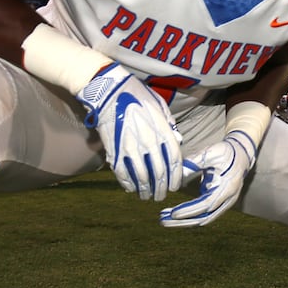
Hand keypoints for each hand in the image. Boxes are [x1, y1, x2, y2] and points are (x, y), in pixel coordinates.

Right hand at [76, 63, 181, 200]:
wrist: (109, 91)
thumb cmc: (136, 95)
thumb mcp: (159, 106)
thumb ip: (169, 125)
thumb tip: (178, 141)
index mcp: (163, 130)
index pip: (174, 161)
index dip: (175, 177)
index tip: (174, 186)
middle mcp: (149, 142)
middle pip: (159, 173)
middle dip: (161, 188)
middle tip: (160, 195)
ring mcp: (131, 148)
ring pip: (141, 177)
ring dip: (145, 190)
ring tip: (147, 196)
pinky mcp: (114, 150)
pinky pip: (123, 173)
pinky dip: (128, 184)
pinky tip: (131, 189)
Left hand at [159, 130, 256, 227]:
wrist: (241, 155)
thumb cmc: (226, 152)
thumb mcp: (210, 153)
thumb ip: (193, 163)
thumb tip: (176, 175)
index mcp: (228, 187)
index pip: (207, 204)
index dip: (190, 210)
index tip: (173, 213)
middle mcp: (228, 199)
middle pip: (205, 217)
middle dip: (183, 221)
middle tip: (163, 220)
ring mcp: (225, 204)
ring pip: (204, 219)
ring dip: (184, 221)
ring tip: (165, 219)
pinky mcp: (220, 204)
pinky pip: (204, 214)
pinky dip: (189, 216)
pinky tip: (174, 215)